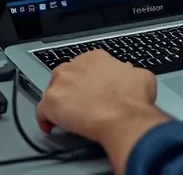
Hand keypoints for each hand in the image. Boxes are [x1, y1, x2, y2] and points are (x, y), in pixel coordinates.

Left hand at [35, 50, 167, 169]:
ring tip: (66, 116)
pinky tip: (51, 126)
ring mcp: (61, 83)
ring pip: (52, 91)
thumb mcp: (141, 76)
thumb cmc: (133, 99)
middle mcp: (75, 66)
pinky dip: (45, 120)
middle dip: (70, 88)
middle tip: (79, 104)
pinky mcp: (51, 102)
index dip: (87, 80)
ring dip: (58, 102)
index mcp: (95, 58)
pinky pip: (41, 112)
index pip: (84, 66)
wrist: (124, 116)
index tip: (90, 90)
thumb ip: (129, 72)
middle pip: (65, 76)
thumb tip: (129, 73)